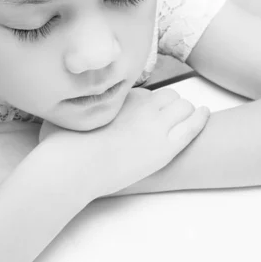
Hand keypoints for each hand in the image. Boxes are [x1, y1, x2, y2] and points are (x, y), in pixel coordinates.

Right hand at [41, 88, 209, 198]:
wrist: (73, 167)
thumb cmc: (62, 145)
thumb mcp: (60, 116)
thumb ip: (68, 107)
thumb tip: (57, 99)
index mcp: (119, 97)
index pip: (146, 94)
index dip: (147, 104)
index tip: (143, 115)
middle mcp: (141, 105)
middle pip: (168, 96)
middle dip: (169, 106)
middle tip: (164, 120)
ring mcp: (155, 125)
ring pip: (183, 107)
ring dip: (183, 112)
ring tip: (182, 121)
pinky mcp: (165, 147)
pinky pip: (192, 126)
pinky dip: (200, 119)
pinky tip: (204, 115)